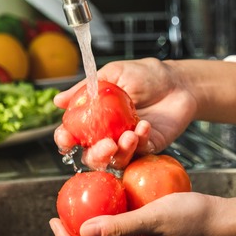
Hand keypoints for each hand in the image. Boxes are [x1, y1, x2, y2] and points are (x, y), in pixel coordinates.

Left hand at [49, 192, 218, 235]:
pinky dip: (108, 223)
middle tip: (59, 214)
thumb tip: (83, 231)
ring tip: (77, 210)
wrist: (221, 220)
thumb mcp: (154, 216)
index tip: (52, 219)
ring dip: (90, 230)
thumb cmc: (191, 216)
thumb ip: (119, 225)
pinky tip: (107, 205)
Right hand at [53, 58, 196, 168]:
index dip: (65, 139)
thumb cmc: (146, 75)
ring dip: (120, 152)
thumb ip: (86, 88)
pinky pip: (140, 153)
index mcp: (95, 118)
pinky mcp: (148, 148)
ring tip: (128, 135)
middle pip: (91, 157)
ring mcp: (128, 144)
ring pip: (115, 161)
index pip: (73, 135)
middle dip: (95, 155)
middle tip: (105, 144)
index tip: (66, 138)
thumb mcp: (114, 74)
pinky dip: (140, 141)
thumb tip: (57, 100)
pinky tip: (144, 125)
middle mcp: (108, 135)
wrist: (178, 82)